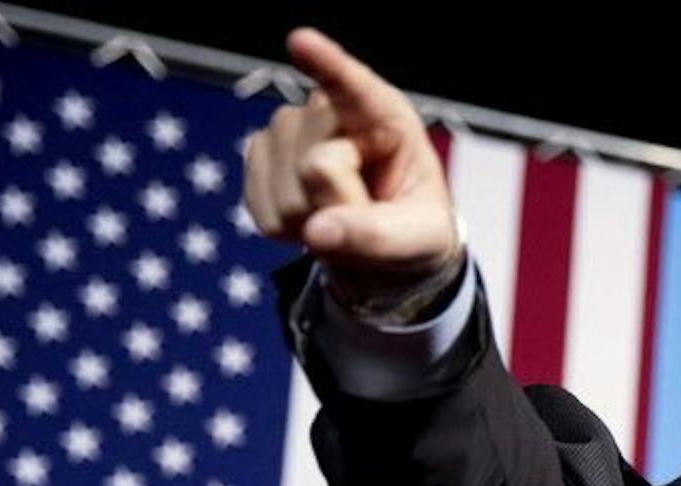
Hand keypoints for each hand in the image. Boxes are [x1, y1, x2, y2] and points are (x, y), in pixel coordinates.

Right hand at [242, 29, 460, 302]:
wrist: (386, 249)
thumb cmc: (413, 229)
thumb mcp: (420, 237)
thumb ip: (379, 235)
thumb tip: (318, 232)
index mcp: (386, 117)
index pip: (354, 86)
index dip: (327, 64)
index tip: (300, 42)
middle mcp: (331, 112)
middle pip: (316, 165)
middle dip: (339, 206)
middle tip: (367, 215)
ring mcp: (289, 131)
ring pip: (285, 190)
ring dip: (314, 221)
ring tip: (343, 217)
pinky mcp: (260, 157)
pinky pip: (261, 207)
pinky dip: (288, 230)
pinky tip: (312, 220)